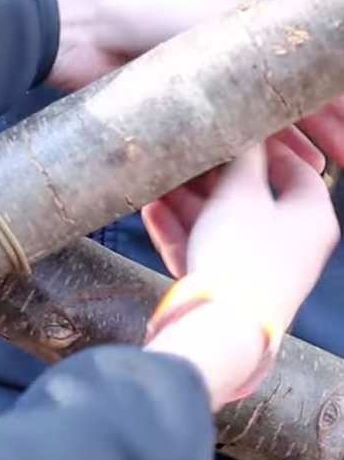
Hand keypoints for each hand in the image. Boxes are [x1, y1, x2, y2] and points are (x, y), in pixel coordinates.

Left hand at [45, 0, 343, 169]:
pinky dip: (228, 163)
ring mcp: (189, 96)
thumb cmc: (151, 3)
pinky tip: (249, 181)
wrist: (82, 23)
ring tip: (305, 174)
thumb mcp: (218, 10)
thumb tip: (301, 79)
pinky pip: (202, 146)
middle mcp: (218, 68)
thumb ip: (261, 43)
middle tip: (333, 165)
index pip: (295, 74)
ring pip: (242, 131)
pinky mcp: (161, 119)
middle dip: (308, 134)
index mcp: (238, 36)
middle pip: (272, 107)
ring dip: (275, 153)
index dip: (327, 104)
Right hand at [142, 142, 338, 408]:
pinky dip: (178, 229)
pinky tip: (150, 210)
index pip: (298, 170)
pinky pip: (203, 248)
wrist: (221, 326)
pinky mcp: (226, 286)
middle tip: (183, 158)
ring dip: (185, 202)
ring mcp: (256, 267)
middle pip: (249, 198)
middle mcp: (289, 243)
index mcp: (310, 216)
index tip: (236, 133)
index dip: (268, 147)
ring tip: (154, 182)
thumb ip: (244, 158)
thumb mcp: (242, 193)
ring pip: (219, 224)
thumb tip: (247, 133)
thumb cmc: (242, 252)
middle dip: (209, 178)